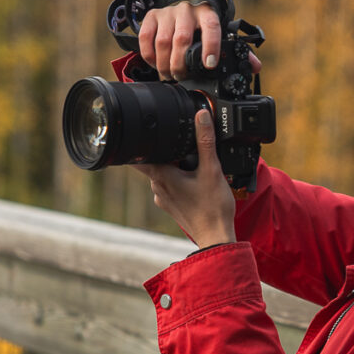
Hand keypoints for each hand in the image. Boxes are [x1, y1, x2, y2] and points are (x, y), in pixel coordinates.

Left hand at [135, 108, 237, 247]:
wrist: (216, 237)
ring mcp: (163, 198)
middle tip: (178, 143)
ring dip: (172, 165)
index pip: (137, 155)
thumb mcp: (212, 169)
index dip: (138, 141)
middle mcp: (157, 187)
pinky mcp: (172, 206)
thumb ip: (206, 141)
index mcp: (161, 176)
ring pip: (161, 174)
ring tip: (191, 162)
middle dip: (163, 151)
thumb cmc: (212, 208)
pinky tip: (194, 179)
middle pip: (151, 161)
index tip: (141, 131)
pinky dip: (178, 179)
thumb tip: (201, 116)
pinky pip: (170, 186)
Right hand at [137, 1, 263, 80]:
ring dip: (165, 63)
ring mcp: (168, 12)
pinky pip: (146, 37)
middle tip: (182, 77)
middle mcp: (188, 10)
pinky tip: (156, 64)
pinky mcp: (152, 16)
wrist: (185, 8)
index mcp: (208, 13)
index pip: (212, 27)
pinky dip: (149, 55)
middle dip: (181, 64)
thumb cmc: (204, 27)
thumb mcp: (222, 35)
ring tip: (169, 75)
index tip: (209, 65)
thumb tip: (255, 67)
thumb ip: (239, 52)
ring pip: (163, 41)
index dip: (211, 46)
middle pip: (182, 39)